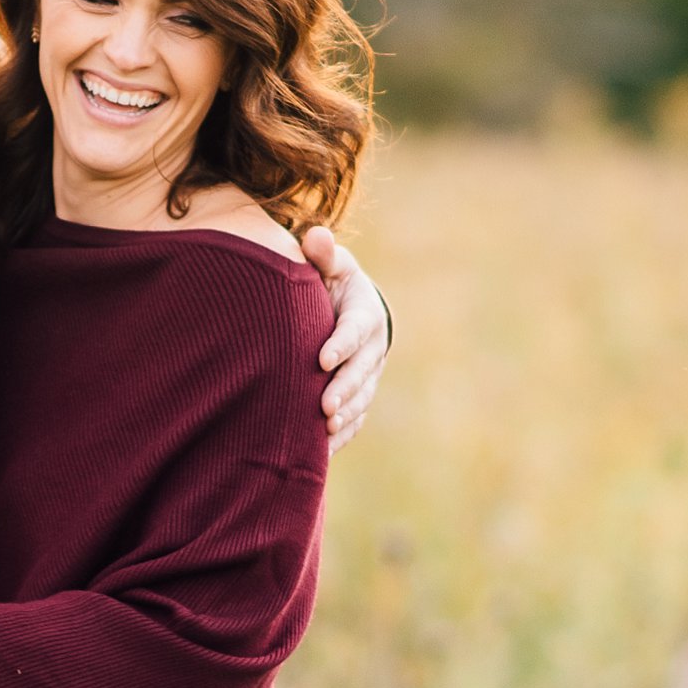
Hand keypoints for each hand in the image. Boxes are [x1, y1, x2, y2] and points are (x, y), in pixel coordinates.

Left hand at [305, 225, 390, 452]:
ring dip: (346, 417)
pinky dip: (343, 435)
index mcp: (365, 312)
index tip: (321, 359)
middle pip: (362, 373)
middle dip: (345, 390)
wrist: (345, 310)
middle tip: (325, 408)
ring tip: (324, 432)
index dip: (341, 345)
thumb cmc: (328, 282)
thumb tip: (315, 237)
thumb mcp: (328, 264)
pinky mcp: (361, 396)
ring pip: (362, 400)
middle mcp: (372, 348)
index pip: (355, 330)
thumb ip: (321, 254)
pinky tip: (323, 450)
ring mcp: (369, 375)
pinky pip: (356, 419)